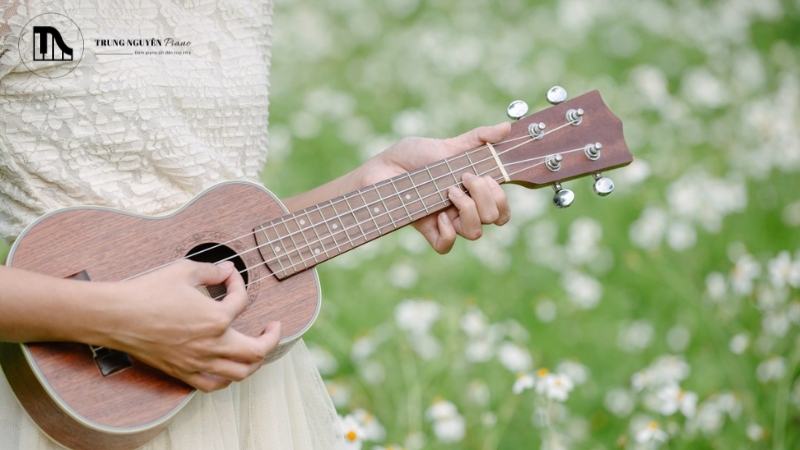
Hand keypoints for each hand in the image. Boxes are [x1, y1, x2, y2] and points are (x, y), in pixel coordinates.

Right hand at [96, 260, 280, 391]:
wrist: (116, 316)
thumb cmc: (148, 292)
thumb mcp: (184, 271)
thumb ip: (212, 270)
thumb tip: (227, 269)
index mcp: (217, 318)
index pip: (242, 301)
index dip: (239, 284)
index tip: (230, 277)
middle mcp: (212, 345)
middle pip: (257, 351)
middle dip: (272, 338)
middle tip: (274, 327)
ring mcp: (198, 362)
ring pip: (240, 373)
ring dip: (255, 361)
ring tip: (257, 350)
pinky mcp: (182, 372)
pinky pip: (213, 385)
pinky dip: (227, 379)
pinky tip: (228, 368)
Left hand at [360, 123, 511, 252]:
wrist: (381, 166)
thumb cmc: (411, 156)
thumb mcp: (446, 144)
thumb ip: (477, 138)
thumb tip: (506, 128)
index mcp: (472, 191)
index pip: (501, 208)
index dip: (501, 197)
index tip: (485, 176)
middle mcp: (462, 208)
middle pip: (494, 218)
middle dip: (486, 196)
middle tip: (465, 178)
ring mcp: (445, 220)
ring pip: (475, 233)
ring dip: (468, 210)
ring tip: (449, 191)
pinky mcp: (425, 229)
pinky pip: (445, 246)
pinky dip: (448, 233)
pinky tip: (440, 216)